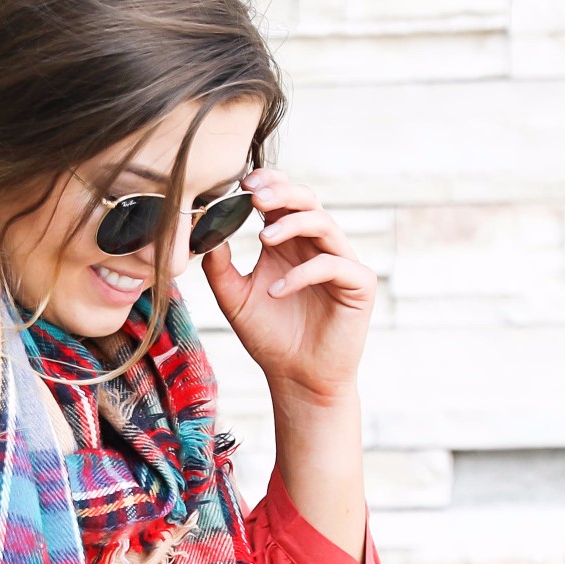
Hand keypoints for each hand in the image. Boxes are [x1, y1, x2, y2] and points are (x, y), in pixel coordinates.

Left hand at [202, 165, 375, 409]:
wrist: (296, 379)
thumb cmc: (269, 338)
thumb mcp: (234, 299)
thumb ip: (219, 268)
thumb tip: (205, 233)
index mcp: (289, 242)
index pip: (283, 199)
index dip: (268, 184)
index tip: (242, 184)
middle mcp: (316, 246)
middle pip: (307, 200)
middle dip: (281, 193)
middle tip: (254, 197)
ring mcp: (340, 262)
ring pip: (323, 223)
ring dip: (291, 225)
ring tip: (263, 240)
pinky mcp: (359, 284)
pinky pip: (333, 265)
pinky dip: (303, 273)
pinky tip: (276, 291)